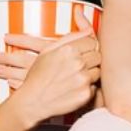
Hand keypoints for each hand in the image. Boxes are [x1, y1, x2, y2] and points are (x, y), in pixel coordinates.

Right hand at [0, 9, 100, 127]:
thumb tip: (88, 30)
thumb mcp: (48, 51)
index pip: (91, 41)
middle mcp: (78, 63)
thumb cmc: (38, 76)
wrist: (32, 101)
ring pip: (98, 71)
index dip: (87, 47)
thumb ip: (70, 38)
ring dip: (89, 73)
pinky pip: (95, 87)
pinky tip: (74, 88)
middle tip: (78, 66)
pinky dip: (87, 87)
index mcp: (68, 50)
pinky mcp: (86, 94)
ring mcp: (83, 79)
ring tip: (74, 78)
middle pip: (97, 56)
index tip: (82, 52)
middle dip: (90, 60)